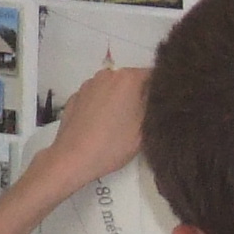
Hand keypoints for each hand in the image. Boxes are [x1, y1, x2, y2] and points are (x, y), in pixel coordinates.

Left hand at [42, 64, 148, 184]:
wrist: (72, 158)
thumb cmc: (113, 144)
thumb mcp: (144, 128)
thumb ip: (153, 105)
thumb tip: (157, 94)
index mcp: (128, 78)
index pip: (153, 75)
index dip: (160, 90)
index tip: (162, 106)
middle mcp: (107, 75)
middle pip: (130, 80)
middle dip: (138, 94)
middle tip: (142, 117)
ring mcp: (88, 85)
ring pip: (111, 87)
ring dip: (118, 99)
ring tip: (119, 123)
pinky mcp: (75, 97)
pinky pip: (95, 96)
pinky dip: (100, 105)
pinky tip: (100, 125)